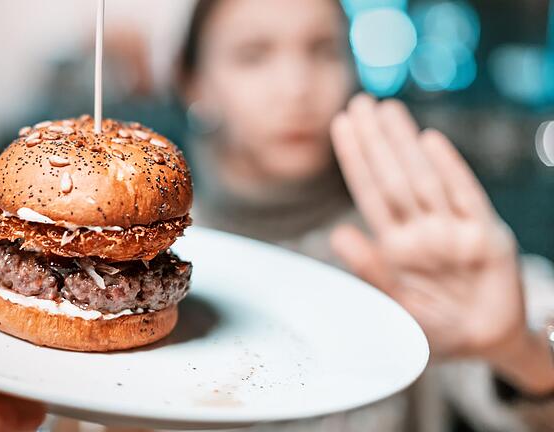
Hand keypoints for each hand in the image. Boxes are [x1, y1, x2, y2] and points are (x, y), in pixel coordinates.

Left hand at [329, 94, 553, 394]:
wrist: (484, 343)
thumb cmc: (435, 324)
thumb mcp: (397, 304)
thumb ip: (370, 269)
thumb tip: (337, 233)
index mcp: (395, 243)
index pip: (370, 192)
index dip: (355, 158)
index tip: (340, 125)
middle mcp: (421, 228)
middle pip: (393, 176)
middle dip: (375, 140)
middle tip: (359, 102)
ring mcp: (453, 228)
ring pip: (424, 177)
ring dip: (405, 144)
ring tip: (387, 110)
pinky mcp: (486, 235)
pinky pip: (465, 196)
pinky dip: (450, 169)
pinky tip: (430, 142)